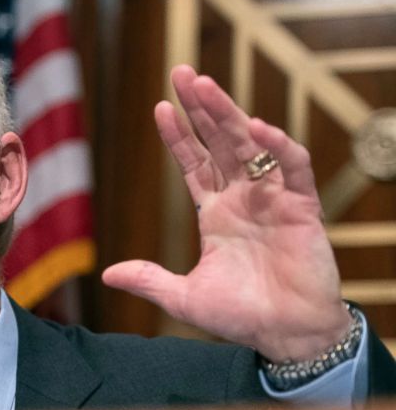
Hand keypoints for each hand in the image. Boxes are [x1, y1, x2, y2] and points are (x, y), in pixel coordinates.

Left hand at [102, 65, 348, 362]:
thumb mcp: (184, 297)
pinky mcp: (302, 209)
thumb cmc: (241, 315)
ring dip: (230, 114)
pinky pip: (292, 170)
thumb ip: (148, 280)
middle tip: (182, 73)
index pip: (194, 164)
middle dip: (202, 108)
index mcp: (216, 213)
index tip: (160, 107)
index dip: (178, 136)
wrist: (287, 336)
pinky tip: (258, 129)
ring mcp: (273, 200)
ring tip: (206, 86)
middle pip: (219, 142)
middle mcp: (244, 199)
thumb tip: (106, 274)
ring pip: (250, 146)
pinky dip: (278, 148)